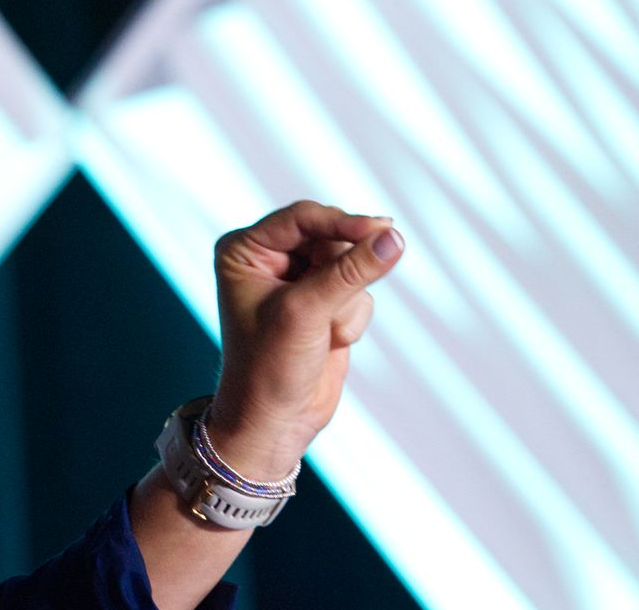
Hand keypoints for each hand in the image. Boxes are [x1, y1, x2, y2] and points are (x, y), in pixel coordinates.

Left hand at [203, 200, 403, 479]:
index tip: (385, 229)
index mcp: (244, 250)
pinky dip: (352, 317)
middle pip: (330, 237)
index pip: (302, 218)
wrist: (274, 420)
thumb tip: (393, 236)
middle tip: (338, 305)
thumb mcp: (308, 313)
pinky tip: (332, 342)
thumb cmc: (270, 366)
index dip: (343, 223)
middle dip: (343, 272)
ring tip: (325, 333)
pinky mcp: (322, 301)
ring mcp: (296, 280)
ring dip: (347, 301)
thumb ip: (350, 271)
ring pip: (350, 264)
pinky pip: (358, 290)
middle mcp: (268, 258)